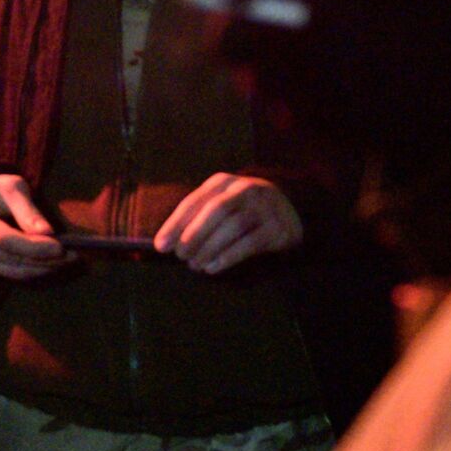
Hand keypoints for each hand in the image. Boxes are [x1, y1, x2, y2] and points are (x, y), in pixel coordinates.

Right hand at [0, 174, 73, 280]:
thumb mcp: (11, 187)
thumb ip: (28, 210)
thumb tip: (48, 233)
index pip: (4, 240)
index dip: (34, 247)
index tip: (61, 248)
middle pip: (11, 259)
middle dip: (45, 260)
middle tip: (74, 255)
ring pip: (13, 272)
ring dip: (43, 268)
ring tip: (68, 260)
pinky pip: (11, 274)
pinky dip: (33, 270)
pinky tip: (50, 262)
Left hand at [154, 173, 301, 273]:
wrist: (290, 208)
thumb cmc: (241, 210)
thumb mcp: (218, 203)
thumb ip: (194, 217)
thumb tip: (163, 243)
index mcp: (222, 182)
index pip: (194, 201)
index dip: (175, 224)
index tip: (160, 246)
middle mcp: (245, 189)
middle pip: (215, 210)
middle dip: (194, 235)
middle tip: (181, 256)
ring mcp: (265, 207)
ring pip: (233, 226)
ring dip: (210, 248)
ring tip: (196, 265)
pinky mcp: (279, 227)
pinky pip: (250, 242)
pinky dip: (228, 256)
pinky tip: (213, 267)